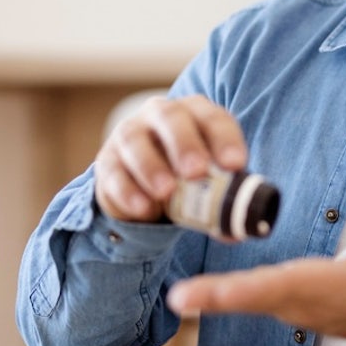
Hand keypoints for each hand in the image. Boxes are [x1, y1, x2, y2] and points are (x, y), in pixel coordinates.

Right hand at [93, 95, 247, 223]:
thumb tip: (238, 231)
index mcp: (194, 113)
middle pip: (171, 117)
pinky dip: (127, 191)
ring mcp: (129, 135)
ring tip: (166, 191)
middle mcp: (160, 116)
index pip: (212, 117)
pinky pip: (112, 172)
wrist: (144, 187)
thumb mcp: (208, 184)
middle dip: (185, 143)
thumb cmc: (186, 178)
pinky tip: (143, 209)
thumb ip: (224, 202)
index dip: (224, 138)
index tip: (235, 164)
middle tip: (197, 171)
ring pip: (134, 139)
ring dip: (151, 165)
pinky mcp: (107, 163)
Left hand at [166, 232, 345, 345]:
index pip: (282, 288)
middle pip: (255, 297)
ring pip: (248, 297)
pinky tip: (192, 294)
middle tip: (180, 298)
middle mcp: (302, 300)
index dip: (246, 291)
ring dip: (214, 298)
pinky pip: (250, 293)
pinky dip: (221, 295)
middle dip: (218, 298)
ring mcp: (292, 301)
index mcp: (325, 289)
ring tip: (180, 296)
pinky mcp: (288, 296)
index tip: (217, 294)